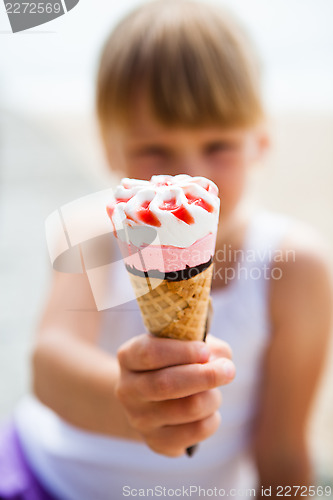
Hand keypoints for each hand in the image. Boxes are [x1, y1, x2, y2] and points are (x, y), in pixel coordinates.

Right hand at [116, 334, 234, 456]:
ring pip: (188, 408)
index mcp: (129, 357)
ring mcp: (139, 419)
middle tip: (228, 370)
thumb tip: (222, 362)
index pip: (150, 353)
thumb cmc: (174, 361)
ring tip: (214, 391)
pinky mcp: (157, 443)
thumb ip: (205, 345)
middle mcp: (128, 389)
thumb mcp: (184, 344)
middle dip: (205, 376)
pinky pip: (197, 432)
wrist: (152, 398)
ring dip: (212, 397)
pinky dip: (213, 419)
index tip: (206, 350)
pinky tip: (209, 411)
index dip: (182, 351)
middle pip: (166, 384)